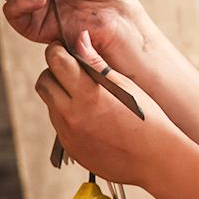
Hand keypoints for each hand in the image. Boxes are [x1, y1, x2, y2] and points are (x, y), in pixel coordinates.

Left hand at [35, 43, 185, 186]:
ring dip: (61, 94)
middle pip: (44, 82)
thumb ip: (96, 62)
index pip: (56, 62)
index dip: (57, 51)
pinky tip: (92, 116)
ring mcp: (69, 134)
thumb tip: (80, 39)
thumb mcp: (124, 85)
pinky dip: (68, 115)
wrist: (154, 159)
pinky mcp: (70, 147)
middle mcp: (72, 115)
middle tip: (73, 70)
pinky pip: (59, 124)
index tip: (63, 49)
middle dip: (54, 72)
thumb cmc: (146, 119)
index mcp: (88, 95)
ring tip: (88, 96)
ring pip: (50, 103)